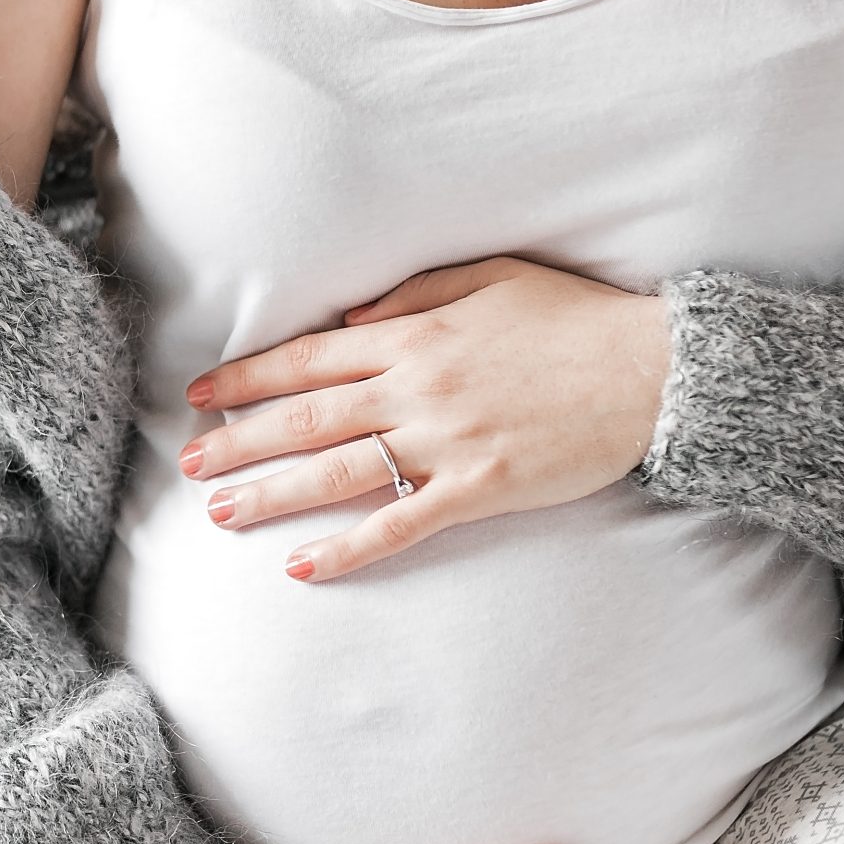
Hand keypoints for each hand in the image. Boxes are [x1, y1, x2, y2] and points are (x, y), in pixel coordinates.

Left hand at [179, 257, 670, 581]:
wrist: (656, 370)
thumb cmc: (579, 319)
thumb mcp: (494, 278)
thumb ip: (414, 294)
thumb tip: (346, 327)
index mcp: (418, 333)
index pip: (311, 358)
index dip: (250, 377)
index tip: (202, 394)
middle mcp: (419, 387)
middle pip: (308, 417)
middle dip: (240, 440)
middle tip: (187, 463)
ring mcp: (448, 441)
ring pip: (339, 471)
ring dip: (273, 493)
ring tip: (219, 513)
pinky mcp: (480, 488)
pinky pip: (399, 523)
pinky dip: (347, 547)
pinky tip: (302, 565)